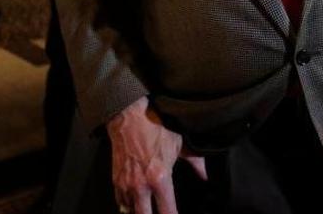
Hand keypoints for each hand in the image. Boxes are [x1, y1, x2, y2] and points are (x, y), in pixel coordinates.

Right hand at [106, 97, 206, 213]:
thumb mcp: (180, 144)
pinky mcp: (116, 181)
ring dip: (141, 211)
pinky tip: (137, 204)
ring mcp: (126, 185)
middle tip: (162, 212)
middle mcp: (141, 186)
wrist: (129, 118)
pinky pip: (121, 202)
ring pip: (131, 212)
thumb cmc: (156, 129)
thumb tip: (207, 176)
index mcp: (160, 179)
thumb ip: (196, 163)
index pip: (167, 211)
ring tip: (150, 209)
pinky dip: (129, 205)